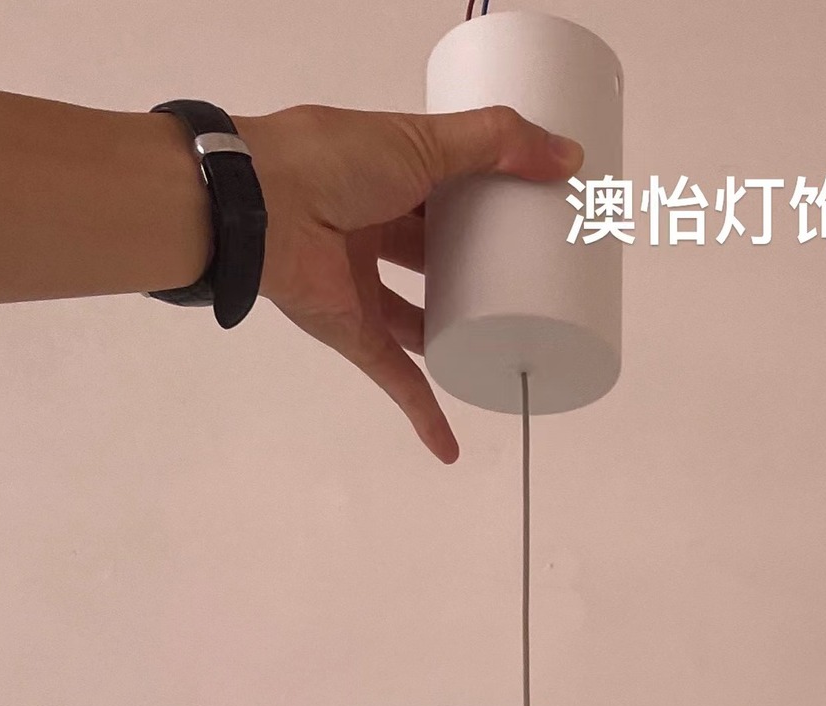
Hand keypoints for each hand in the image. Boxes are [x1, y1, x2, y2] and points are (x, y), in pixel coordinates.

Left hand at [231, 104, 582, 462]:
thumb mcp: (423, 140)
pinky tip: (450, 446)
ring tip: (505, 347)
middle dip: (475, 270)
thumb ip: (494, 143)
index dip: (485, 199)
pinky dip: (423, 413)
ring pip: (418, 321)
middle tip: (529, 283)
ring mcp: (363, 287)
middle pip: (434, 257)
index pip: (446, 189)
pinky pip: (396, 381)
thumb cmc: (331, 162)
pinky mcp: (355, 334)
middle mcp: (373, 230)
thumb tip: (568, 157)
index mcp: (387, 176)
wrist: (257, 210)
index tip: (531, 213)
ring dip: (453, 336)